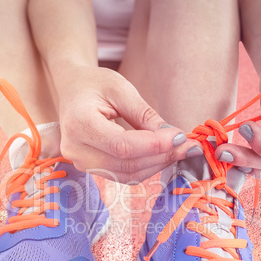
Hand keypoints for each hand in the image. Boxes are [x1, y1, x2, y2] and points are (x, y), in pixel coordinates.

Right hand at [57, 66, 200, 183]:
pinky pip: (123, 176)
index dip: (154, 145)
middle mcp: (76, 149)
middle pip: (126, 164)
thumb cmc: (95, 84)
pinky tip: (163, 156)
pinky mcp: (91, 168)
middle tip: (188, 147)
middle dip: (162, 156)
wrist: (72, 91)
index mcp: (79, 123)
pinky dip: (147, 168)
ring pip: (127, 174)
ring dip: (157, 165)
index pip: (122, 145)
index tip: (181, 137)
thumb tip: (173, 137)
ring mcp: (81, 162)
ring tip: (180, 150)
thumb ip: (145, 115)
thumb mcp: (120, 89)